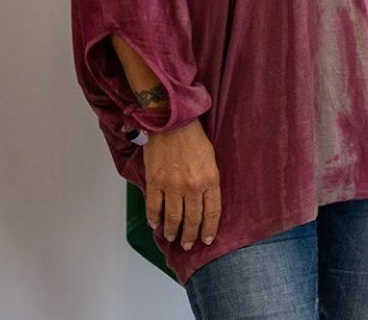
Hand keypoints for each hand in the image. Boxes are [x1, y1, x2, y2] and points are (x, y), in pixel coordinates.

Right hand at [143, 119, 220, 250]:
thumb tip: (205, 202)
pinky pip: (154, 206)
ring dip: (173, 231)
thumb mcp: (211, 159)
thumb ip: (209, 181)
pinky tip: (156, 225)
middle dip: (191, 235)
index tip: (207, 240)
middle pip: (192, 219)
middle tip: (188, 245)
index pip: (212, 212)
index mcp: (210, 179)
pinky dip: (154, 218)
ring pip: (173, 217)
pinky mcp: (155, 181)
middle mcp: (192, 186)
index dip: (210, 229)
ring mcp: (172, 185)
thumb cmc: (194, 138)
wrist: (172, 122)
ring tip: (173, 238)